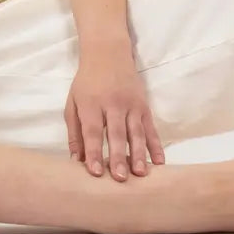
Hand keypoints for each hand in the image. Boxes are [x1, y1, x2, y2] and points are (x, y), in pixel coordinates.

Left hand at [64, 48, 165, 181]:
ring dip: (138, 154)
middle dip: (118, 156)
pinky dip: (156, 145)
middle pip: (116, 133)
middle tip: (120, 179)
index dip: (93, 152)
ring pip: (136, 132)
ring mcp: (131, 104)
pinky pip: (151, 128)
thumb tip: (75, 161)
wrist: (107, 53)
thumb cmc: (86, 83)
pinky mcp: (144, 105)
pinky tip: (159, 162)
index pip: (92, 131)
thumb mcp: (73, 103)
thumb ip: (74, 132)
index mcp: (91, 103)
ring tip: (140, 174)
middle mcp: (112, 104)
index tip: (95, 173)